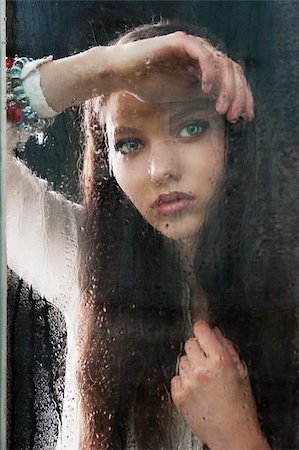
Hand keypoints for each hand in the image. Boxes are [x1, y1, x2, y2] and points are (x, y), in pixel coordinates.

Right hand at [105, 31, 253, 121]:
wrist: (122, 75)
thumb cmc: (148, 85)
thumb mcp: (183, 95)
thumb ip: (204, 96)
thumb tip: (226, 108)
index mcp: (205, 66)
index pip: (233, 79)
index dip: (243, 97)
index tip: (246, 117)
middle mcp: (203, 54)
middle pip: (234, 71)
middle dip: (238, 95)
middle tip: (235, 117)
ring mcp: (193, 46)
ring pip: (223, 63)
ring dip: (226, 88)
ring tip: (221, 109)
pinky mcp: (180, 42)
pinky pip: (203, 55)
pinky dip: (209, 73)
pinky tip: (206, 90)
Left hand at [171, 321, 269, 449]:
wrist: (233, 435)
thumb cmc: (240, 406)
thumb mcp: (241, 372)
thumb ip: (227, 348)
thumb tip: (214, 332)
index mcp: (220, 360)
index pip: (201, 330)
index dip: (202, 328)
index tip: (201, 329)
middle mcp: (202, 369)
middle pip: (190, 343)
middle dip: (198, 349)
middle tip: (207, 362)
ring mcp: (188, 382)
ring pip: (182, 360)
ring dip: (191, 365)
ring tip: (204, 381)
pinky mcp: (179, 395)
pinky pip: (176, 377)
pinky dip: (184, 381)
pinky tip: (196, 390)